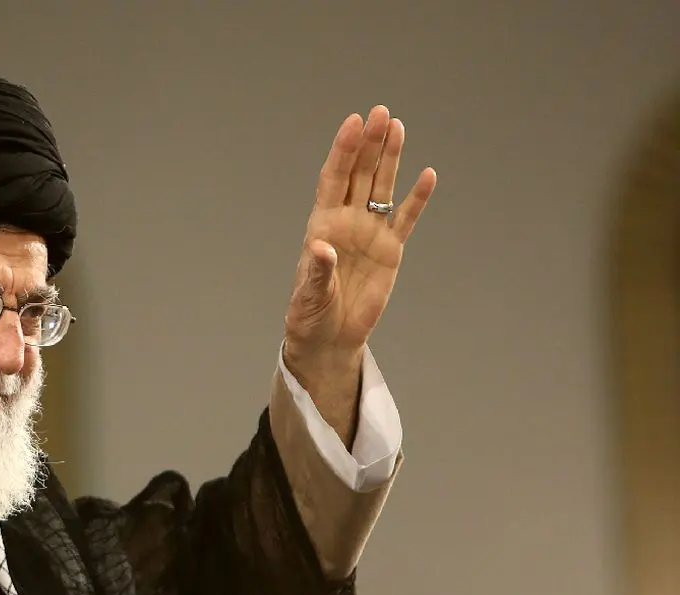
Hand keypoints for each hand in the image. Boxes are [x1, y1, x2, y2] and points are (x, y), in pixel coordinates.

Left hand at [284, 105, 435, 369]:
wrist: (329, 337)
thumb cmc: (311, 314)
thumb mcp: (310, 295)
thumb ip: (318, 271)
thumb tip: (322, 248)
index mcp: (322, 225)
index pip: (333, 179)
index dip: (342, 150)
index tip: (353, 122)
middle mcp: (347, 221)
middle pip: (359, 174)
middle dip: (369, 144)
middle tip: (380, 113)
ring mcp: (370, 233)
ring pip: (381, 187)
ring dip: (389, 159)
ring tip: (397, 126)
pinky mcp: (390, 250)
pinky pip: (405, 219)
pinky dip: (416, 199)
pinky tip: (427, 175)